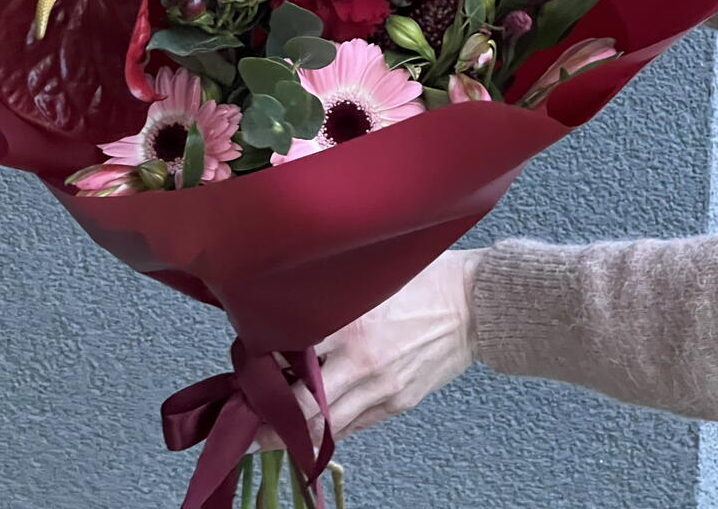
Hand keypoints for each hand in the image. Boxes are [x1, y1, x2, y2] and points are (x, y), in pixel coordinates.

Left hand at [261, 249, 484, 446]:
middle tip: (243, 422)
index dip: (264, 369)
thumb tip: (291, 317)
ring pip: (327, 427)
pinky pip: (353, 426)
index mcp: (354, 326)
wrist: (474, 305)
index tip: (243, 374)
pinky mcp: (397, 404)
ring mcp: (383, 389)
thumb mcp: (371, 282)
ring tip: (266, 435)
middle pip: (305, 406)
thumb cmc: (423, 282)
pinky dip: (328, 430)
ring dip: (295, 434)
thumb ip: (332, 302)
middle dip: (270, 420)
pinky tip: (309, 429)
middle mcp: (364, 364)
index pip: (294, 358)